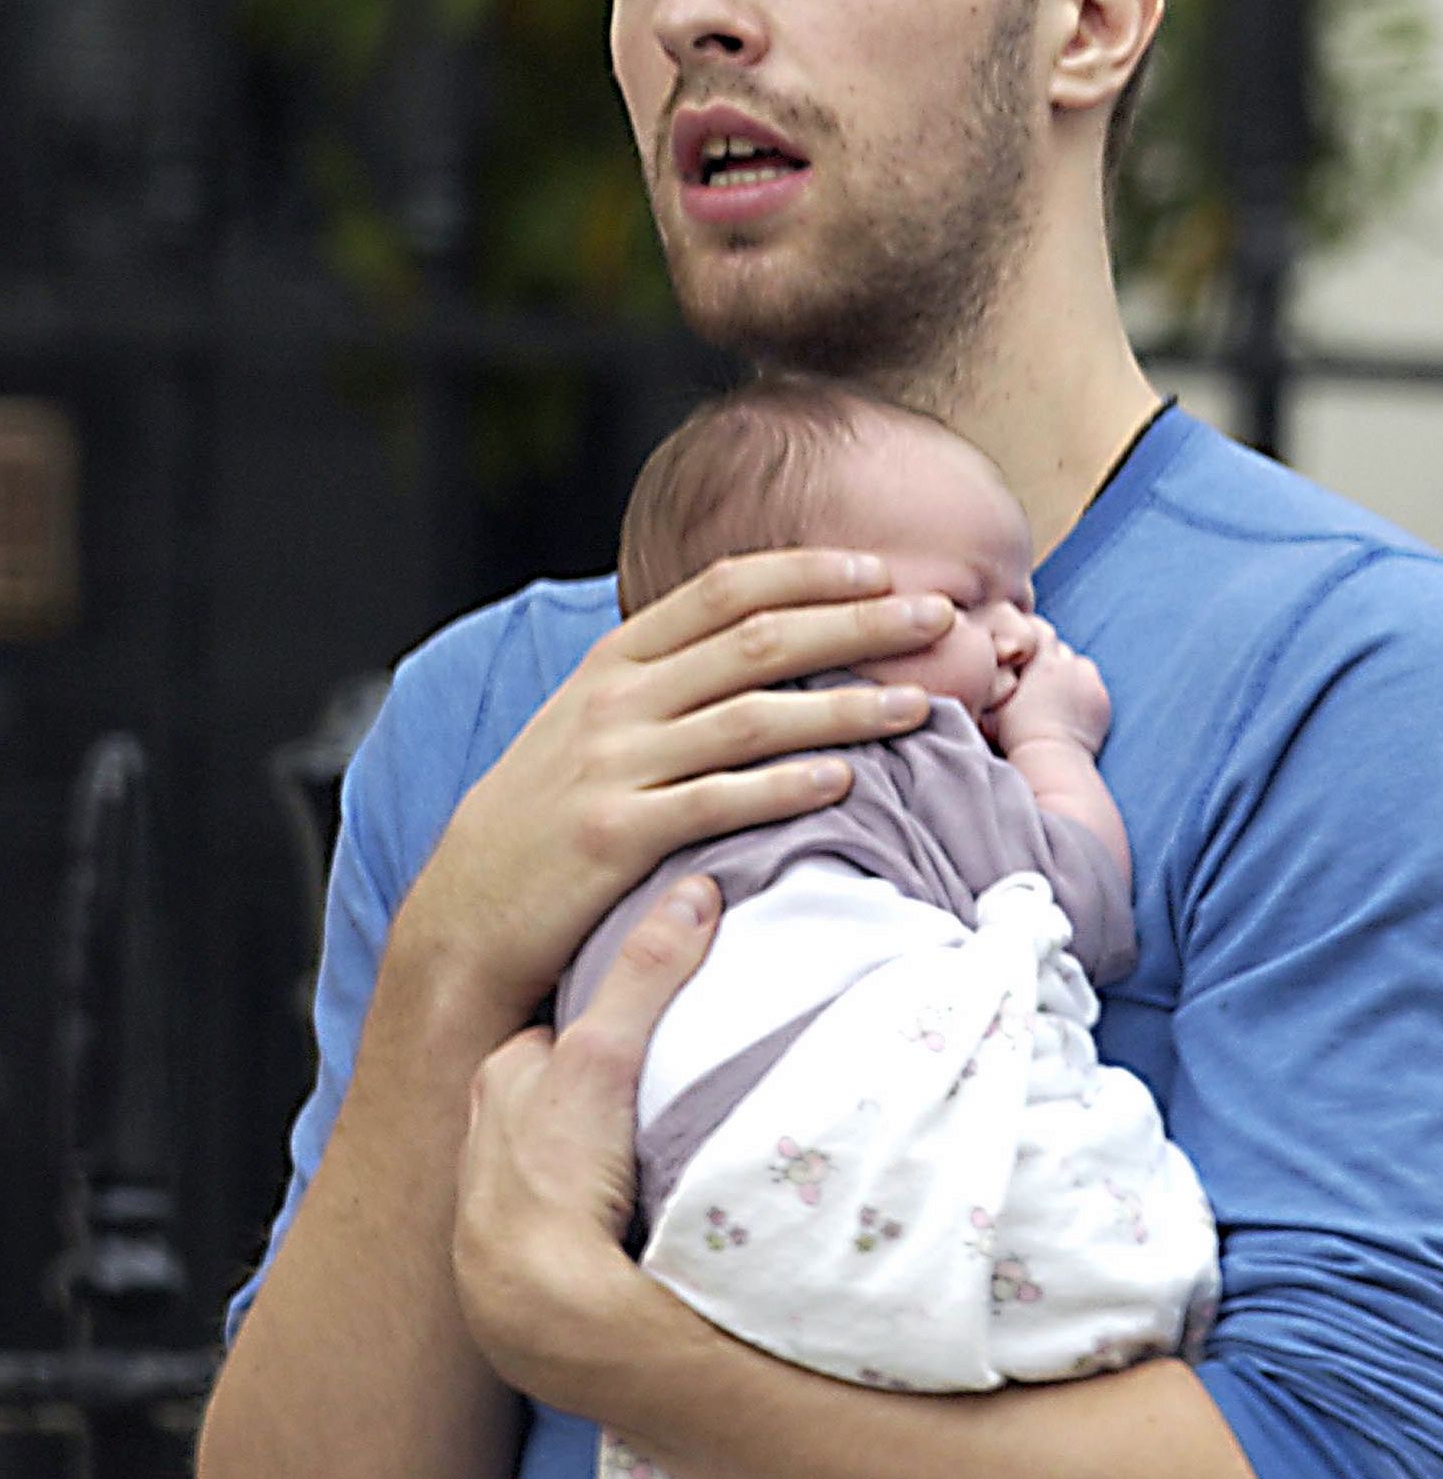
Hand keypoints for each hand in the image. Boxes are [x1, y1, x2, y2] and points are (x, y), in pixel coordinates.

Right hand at [392, 551, 952, 1031]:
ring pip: (752, 717)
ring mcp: (615, 766)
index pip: (724, 588)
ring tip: (921, 703)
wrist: (466, 909)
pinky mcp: (616, 836)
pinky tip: (845, 780)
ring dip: (847, 705)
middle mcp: (616, 701)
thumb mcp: (591, 724)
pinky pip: (717, 802)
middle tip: (940, 616)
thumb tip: (759, 644)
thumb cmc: (545, 816)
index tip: (881, 569)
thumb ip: (666, 682)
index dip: (809, 571)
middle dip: (859, 622)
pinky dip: (785, 786)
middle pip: (758, 640)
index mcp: (616, 662)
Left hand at [452, 876, 719, 1409]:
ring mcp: (498, 1200)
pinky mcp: (518, 1259)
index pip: (557, 1032)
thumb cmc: (557, 1171)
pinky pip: (553, 1216)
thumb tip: (695, 892)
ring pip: (551, 1155)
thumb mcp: (603, 1056)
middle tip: (653, 1094)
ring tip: (643, 1164)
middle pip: (553, 1091)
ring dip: (589, 1155)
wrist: (536, 1304)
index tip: (644, 1027)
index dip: (602, 1021)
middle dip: (594, 1089)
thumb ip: (647, 973)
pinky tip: (620, 1222)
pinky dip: (580, 1212)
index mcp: (500, 1080)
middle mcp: (486, 1135)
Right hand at [990, 621, 1111, 761]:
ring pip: (1079, 664)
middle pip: (1061, 648)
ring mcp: (1090, 684)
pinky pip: (1093, 686)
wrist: (1052, 759)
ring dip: (1069, 671)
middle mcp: (1069, 667)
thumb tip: (988, 673)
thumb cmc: (1017, 734)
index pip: (1041, 630)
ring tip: (1056, 691)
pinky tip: (1072, 707)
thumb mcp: (995, 705)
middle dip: (1050, 656)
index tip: (1025, 647)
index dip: (1033, 634)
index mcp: (1043, 664)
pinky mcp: (1103, 702)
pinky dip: (1084, 691)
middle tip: (1038, 675)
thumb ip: (995, 682)